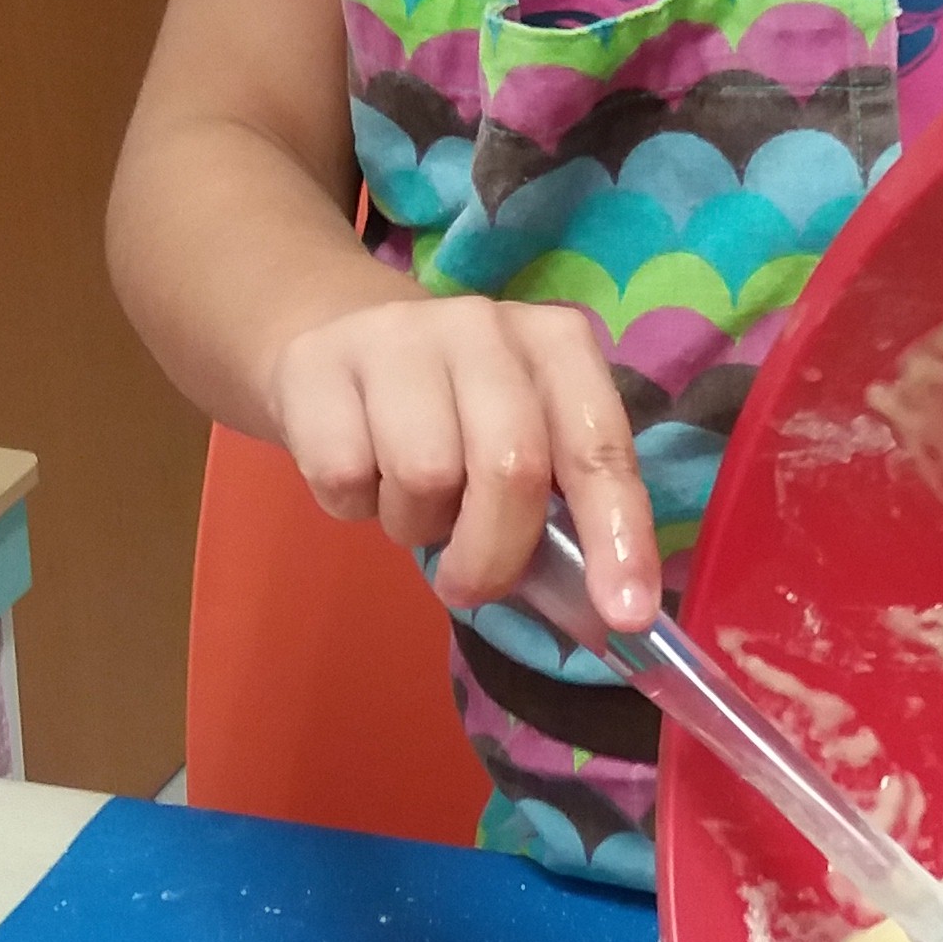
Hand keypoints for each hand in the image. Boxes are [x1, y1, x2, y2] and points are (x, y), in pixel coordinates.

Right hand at [268, 293, 661, 634]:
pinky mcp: (317, 364)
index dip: (616, 533)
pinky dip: (352, 506)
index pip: (599, 447)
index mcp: (555, 344)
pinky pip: (344, 476)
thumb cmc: (449, 413)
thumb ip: (562, 513)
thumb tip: (603, 615)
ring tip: (407, 498)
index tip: (626, 615)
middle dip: (495, 552)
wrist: (334, 340)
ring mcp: (396, 337)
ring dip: (415, 523)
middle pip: (508, 466)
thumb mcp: (518, 441)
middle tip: (470, 585)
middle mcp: (484, 325)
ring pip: (421, 475)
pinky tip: (358, 471)